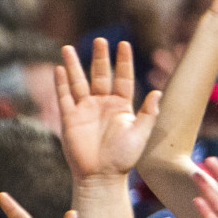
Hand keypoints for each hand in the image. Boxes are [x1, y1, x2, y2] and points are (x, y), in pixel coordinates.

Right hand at [56, 38, 160, 180]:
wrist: (101, 177)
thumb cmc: (123, 158)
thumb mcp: (140, 134)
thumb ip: (148, 113)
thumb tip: (158, 91)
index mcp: (121, 106)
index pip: (123, 78)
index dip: (123, 61)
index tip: (124, 43)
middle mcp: (103, 104)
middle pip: (100, 75)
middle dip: (100, 57)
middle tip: (100, 39)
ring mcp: (85, 110)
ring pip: (78, 82)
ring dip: (73, 65)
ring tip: (67, 48)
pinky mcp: (70, 119)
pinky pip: (64, 97)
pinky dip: (61, 83)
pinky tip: (59, 69)